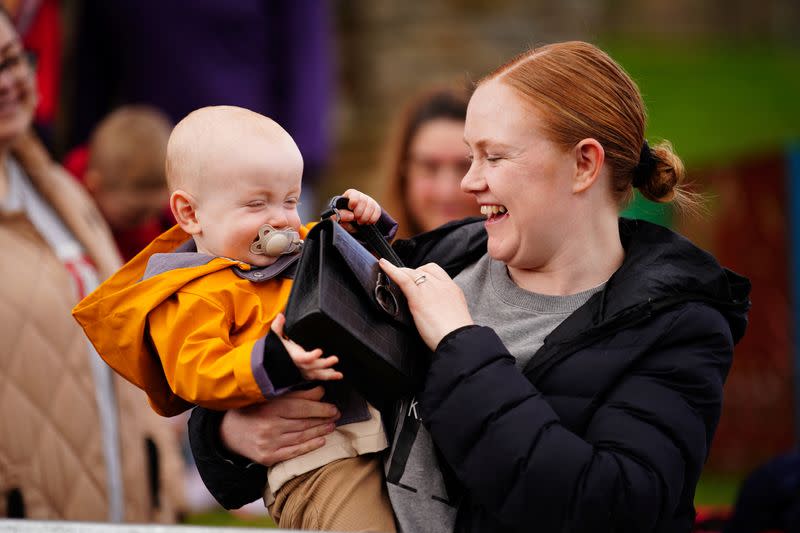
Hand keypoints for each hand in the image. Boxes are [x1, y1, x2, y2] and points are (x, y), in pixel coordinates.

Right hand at [219, 385, 339, 465]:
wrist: (227, 432)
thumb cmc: (253, 410)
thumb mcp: (271, 397)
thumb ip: (296, 394)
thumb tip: (321, 392)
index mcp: (270, 407)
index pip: (302, 407)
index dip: (321, 408)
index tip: (333, 408)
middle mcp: (269, 425)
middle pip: (303, 423)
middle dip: (323, 419)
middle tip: (336, 416)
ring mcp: (268, 443)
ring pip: (300, 437)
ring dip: (319, 432)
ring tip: (331, 427)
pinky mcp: (267, 456)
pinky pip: (293, 452)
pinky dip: (309, 447)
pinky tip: (321, 442)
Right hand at [271, 313, 342, 381]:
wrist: (272, 362)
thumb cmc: (276, 348)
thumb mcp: (275, 336)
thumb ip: (277, 326)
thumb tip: (280, 316)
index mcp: (293, 356)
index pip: (302, 358)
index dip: (311, 356)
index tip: (320, 351)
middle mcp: (299, 365)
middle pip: (312, 366)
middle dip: (324, 364)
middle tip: (335, 359)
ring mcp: (303, 370)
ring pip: (316, 374)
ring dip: (328, 374)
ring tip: (339, 375)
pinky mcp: (306, 373)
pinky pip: (317, 376)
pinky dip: (326, 376)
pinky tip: (335, 375)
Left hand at [336, 188, 380, 225]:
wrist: (350, 223)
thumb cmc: (341, 217)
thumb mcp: (336, 217)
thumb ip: (339, 215)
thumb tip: (351, 216)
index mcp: (349, 195)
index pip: (354, 194)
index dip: (353, 202)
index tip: (351, 208)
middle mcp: (360, 196)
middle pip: (363, 201)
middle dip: (360, 213)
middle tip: (356, 220)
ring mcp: (369, 201)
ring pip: (371, 206)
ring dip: (366, 217)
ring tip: (360, 222)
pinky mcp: (375, 207)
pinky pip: (377, 212)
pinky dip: (372, 219)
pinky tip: (367, 222)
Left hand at [379, 259, 473, 348]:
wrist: (457, 338)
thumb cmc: (456, 333)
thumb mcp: (454, 314)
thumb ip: (444, 306)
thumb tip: (435, 310)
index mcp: (452, 289)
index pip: (436, 271)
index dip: (424, 272)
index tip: (417, 277)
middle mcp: (441, 285)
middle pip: (423, 270)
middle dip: (412, 273)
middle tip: (403, 279)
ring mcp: (429, 289)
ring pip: (412, 273)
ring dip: (401, 272)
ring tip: (390, 271)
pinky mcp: (417, 297)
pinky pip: (402, 278)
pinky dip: (391, 269)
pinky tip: (383, 265)